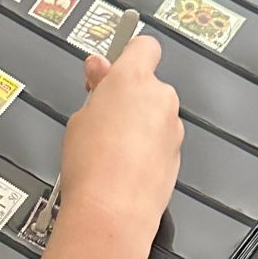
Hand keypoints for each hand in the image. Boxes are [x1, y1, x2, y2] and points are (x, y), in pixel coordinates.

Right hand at [56, 37, 181, 253]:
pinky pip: (160, 142)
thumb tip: (99, 71)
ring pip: (155, 115)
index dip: (127, 55)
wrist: (112, 212)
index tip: (111, 68)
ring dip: (137, 124)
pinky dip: (145, 149)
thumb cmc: (92, 165)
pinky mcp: (178, 155)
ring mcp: (173, 128)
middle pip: (148, 84)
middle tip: (100, 114)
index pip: (143, 46)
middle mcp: (160, 98)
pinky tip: (122, 166)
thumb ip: (97, 88)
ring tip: (107, 148)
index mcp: (134, 78)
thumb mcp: (79, 117)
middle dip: (128, 96)